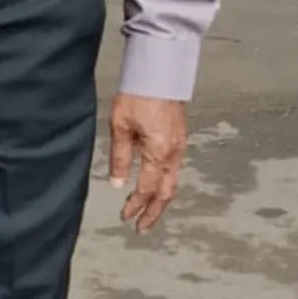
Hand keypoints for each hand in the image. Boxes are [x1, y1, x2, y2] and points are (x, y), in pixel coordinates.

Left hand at [108, 94, 186, 232]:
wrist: (160, 70)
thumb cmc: (139, 95)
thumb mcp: (121, 126)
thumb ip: (120, 158)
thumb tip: (117, 183)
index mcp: (159, 153)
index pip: (146, 189)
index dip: (135, 205)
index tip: (124, 216)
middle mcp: (174, 154)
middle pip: (166, 193)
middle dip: (154, 212)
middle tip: (141, 228)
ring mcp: (180, 146)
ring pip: (174, 182)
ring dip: (161, 200)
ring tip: (149, 212)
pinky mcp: (180, 138)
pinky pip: (176, 169)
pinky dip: (167, 184)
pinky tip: (158, 186)